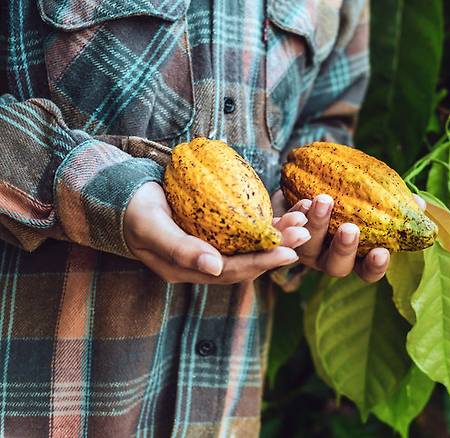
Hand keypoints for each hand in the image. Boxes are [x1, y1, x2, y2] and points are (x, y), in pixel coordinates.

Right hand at [124, 182, 310, 283]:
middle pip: (248, 260)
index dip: (261, 263)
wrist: (121, 195)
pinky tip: (287, 209)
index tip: (289, 252)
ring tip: (303, 218)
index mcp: (189, 269)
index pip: (231, 271)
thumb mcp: (151, 228)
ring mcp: (211, 245)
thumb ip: (180, 249)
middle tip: (305, 232)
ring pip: (250, 244)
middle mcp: (204, 262)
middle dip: (277, 248)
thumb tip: (214, 268)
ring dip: (278, 233)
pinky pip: (246, 228)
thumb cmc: (132, 210)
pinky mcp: (216, 228)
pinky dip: (267, 221)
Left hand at [271, 190, 425, 283]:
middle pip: (337, 266)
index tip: (383, 251)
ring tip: (323, 200)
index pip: (367, 272)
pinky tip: (302, 199)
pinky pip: (285, 232)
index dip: (375, 266)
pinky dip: (293, 216)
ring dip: (316, 227)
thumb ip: (393, 202)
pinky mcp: (282, 234)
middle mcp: (328, 258)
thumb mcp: (372, 196)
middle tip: (349, 228)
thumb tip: (420, 204)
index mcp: (355, 256)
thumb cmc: (348, 194)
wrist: (304, 179)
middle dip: (344, 248)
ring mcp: (303, 249)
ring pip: (308, 249)